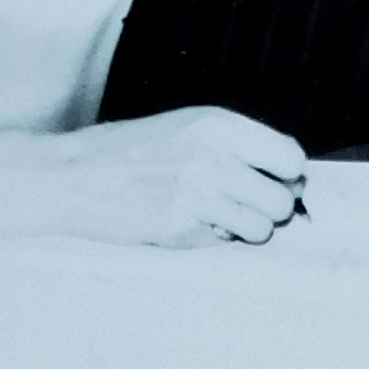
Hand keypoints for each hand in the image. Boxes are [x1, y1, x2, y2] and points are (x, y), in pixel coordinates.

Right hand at [0, 106, 307, 246]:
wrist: (78, 175)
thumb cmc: (134, 148)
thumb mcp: (189, 126)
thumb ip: (236, 145)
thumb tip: (287, 172)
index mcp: (220, 125)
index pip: (290, 157)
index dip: (290, 173)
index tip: (279, 179)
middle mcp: (215, 159)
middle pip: (283, 200)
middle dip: (273, 207)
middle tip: (251, 203)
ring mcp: (199, 197)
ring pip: (262, 229)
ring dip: (249, 228)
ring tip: (222, 215)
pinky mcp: (181, 230)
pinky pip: (225, 243)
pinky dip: (217, 238)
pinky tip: (191, 222)